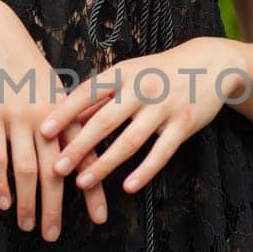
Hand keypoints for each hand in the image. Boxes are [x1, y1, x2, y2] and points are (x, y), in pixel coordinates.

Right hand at [0, 0, 107, 236]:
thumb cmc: (22, 63)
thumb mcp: (51, 87)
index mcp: (67, 112)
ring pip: (27, 170)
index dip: (94, 189)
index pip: (86, 157)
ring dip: (29, 202)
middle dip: (57, 207)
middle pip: (56, 171)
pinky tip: (2, 203)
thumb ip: (64, 117)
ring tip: (28, 227)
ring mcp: (18, 117)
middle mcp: (47, 118)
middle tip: (55, 236)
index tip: (100, 218)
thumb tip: (76, 148)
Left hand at [37, 37, 235, 195]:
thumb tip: (67, 117)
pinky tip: (128, 188)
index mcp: (122, 73)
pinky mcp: (184, 124)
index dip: (64, 113)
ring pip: (130, 141)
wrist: (210, 64)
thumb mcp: (128, 73)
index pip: (87, 93)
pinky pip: (161, 153)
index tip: (43, 132)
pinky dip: (144, 171)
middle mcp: (141, 88)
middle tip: (56, 168)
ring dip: (104, 164)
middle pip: (104, 121)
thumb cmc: (159, 71)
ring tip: (82, 183)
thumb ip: (99, 95)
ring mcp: (164, 107)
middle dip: (78, 146)